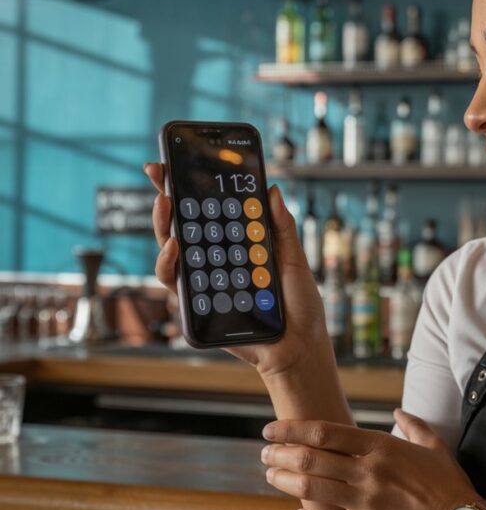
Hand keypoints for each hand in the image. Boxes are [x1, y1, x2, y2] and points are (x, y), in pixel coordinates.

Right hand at [142, 162, 331, 375]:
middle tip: (161, 175)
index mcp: (238, 245)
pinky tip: (176, 246)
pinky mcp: (198, 306)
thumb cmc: (299, 305)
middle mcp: (217, 261)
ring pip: (172, 250)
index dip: (189, 189)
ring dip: (164, 225)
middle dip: (167, 198)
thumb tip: (271, 189)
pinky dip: (171, 263)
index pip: (209, 212)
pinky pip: (176, 282)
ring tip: (166, 204)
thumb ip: (281, 227)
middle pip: (183, 225)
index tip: (172, 164)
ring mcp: (205, 282)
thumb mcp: (294, 259)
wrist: (299, 345)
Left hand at [261, 409, 481, 509]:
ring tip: (270, 477)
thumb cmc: (449, 484)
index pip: (325, 432)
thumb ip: (413, 425)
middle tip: (265, 454)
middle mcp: (368, 471)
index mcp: (381, 446)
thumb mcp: (435, 446)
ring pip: (311, 488)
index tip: (272, 430)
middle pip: (310, 459)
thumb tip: (399, 412)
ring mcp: (365, 501)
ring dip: (284, 481)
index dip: (292, 430)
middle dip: (280, 454)